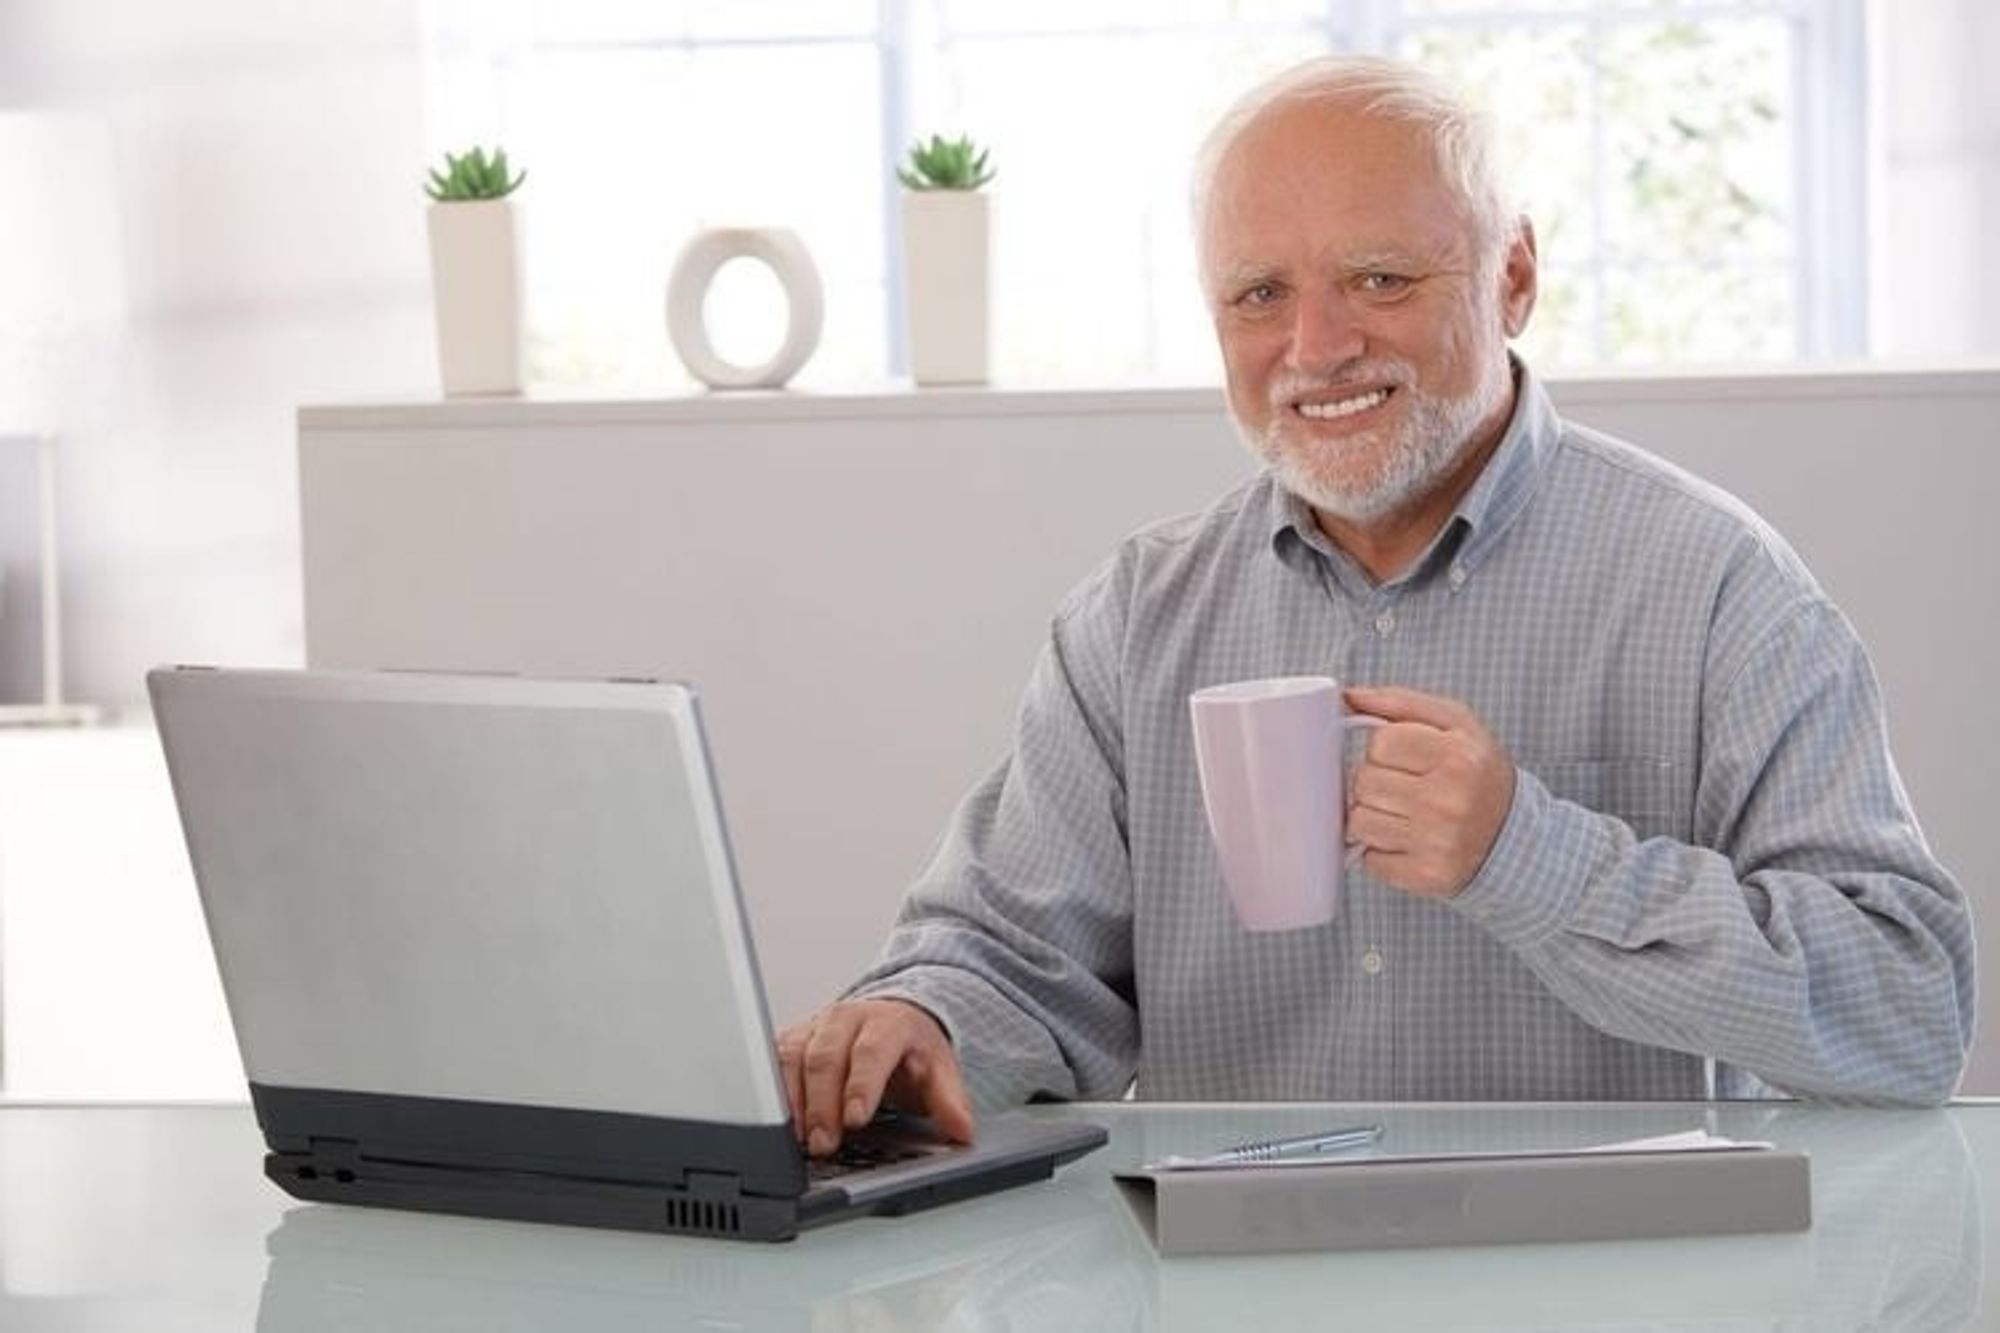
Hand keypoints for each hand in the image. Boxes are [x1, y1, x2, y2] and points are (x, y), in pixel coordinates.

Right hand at [774, 998, 975, 1156]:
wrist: (892, 1018)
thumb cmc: (911, 1049)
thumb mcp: (940, 1070)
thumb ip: (950, 1100)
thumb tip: (963, 1131)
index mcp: (887, 1022)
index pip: (872, 1051)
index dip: (862, 1085)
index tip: (856, 1118)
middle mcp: (846, 1019)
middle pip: (826, 1058)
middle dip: (823, 1105)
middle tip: (825, 1144)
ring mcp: (816, 1027)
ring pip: (794, 1058)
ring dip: (795, 1103)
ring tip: (803, 1141)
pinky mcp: (793, 1040)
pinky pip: (775, 1063)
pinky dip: (776, 1094)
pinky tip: (782, 1123)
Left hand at [1343, 685, 1516, 898]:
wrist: (1514, 837)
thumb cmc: (1477, 773)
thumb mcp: (1456, 724)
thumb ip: (1400, 703)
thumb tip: (1348, 697)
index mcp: (1457, 756)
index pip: (1380, 743)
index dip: (1384, 749)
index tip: (1403, 758)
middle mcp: (1448, 800)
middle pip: (1364, 782)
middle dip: (1375, 782)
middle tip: (1403, 787)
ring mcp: (1436, 842)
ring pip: (1358, 821)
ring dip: (1372, 816)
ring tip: (1403, 813)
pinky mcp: (1424, 875)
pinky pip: (1369, 858)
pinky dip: (1379, 849)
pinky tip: (1407, 839)